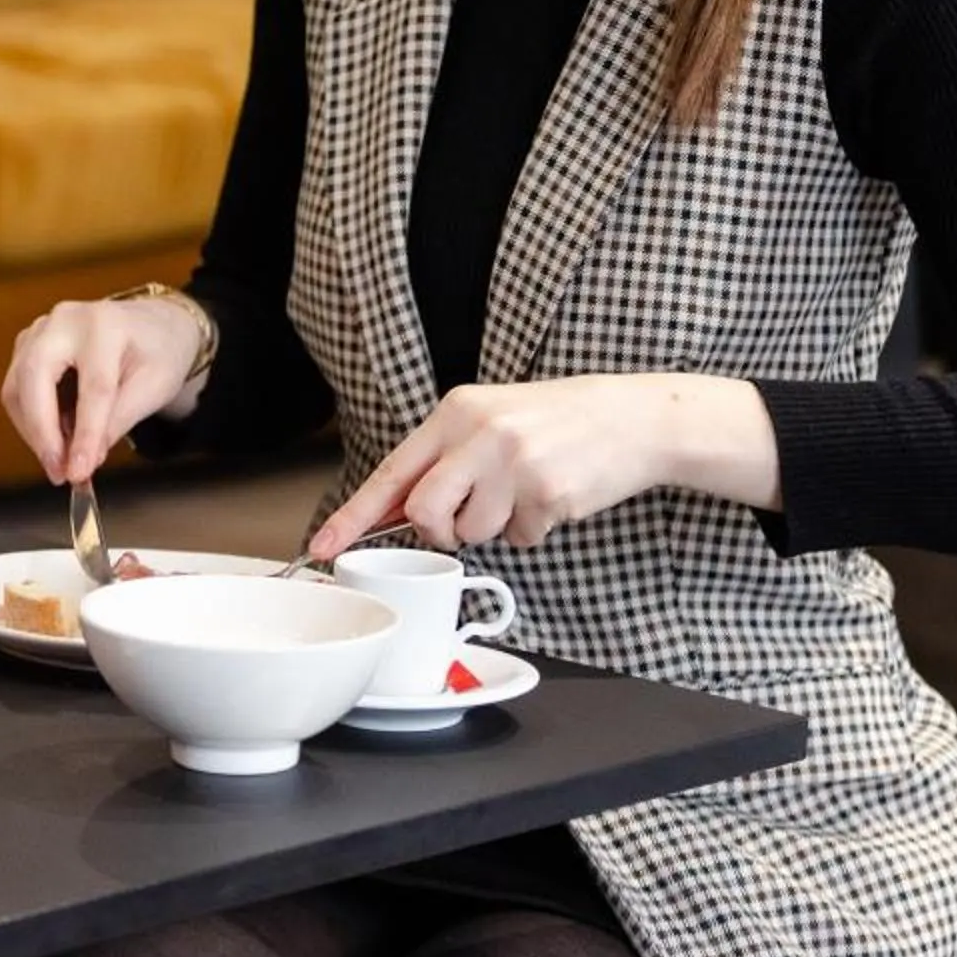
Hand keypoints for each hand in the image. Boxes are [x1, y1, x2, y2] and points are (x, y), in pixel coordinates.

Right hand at [1, 292, 213, 485]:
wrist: (149, 325)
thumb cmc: (155, 352)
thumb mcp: (155, 387)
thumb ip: (119, 421)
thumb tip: (85, 459)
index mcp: (107, 324)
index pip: (93, 386)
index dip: (84, 434)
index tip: (78, 472)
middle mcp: (65, 320)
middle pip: (36, 375)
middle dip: (42, 432)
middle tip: (58, 472)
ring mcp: (40, 329)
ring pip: (17, 387)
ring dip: (35, 432)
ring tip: (62, 461)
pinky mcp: (26, 345)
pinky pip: (16, 390)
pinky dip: (31, 421)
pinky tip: (55, 438)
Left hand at [308, 377, 667, 558]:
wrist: (631, 418)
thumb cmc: (557, 422)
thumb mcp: (493, 420)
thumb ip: (447, 458)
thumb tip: (401, 510)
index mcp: (458, 410)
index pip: (392, 471)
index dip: (354, 515)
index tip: (324, 546)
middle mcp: (481, 432)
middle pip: (426, 513)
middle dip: (442, 531)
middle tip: (470, 517)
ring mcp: (515, 463)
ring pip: (474, 532)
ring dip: (497, 526)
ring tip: (527, 491)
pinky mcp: (547, 494)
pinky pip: (520, 538)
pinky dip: (533, 529)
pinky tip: (554, 497)